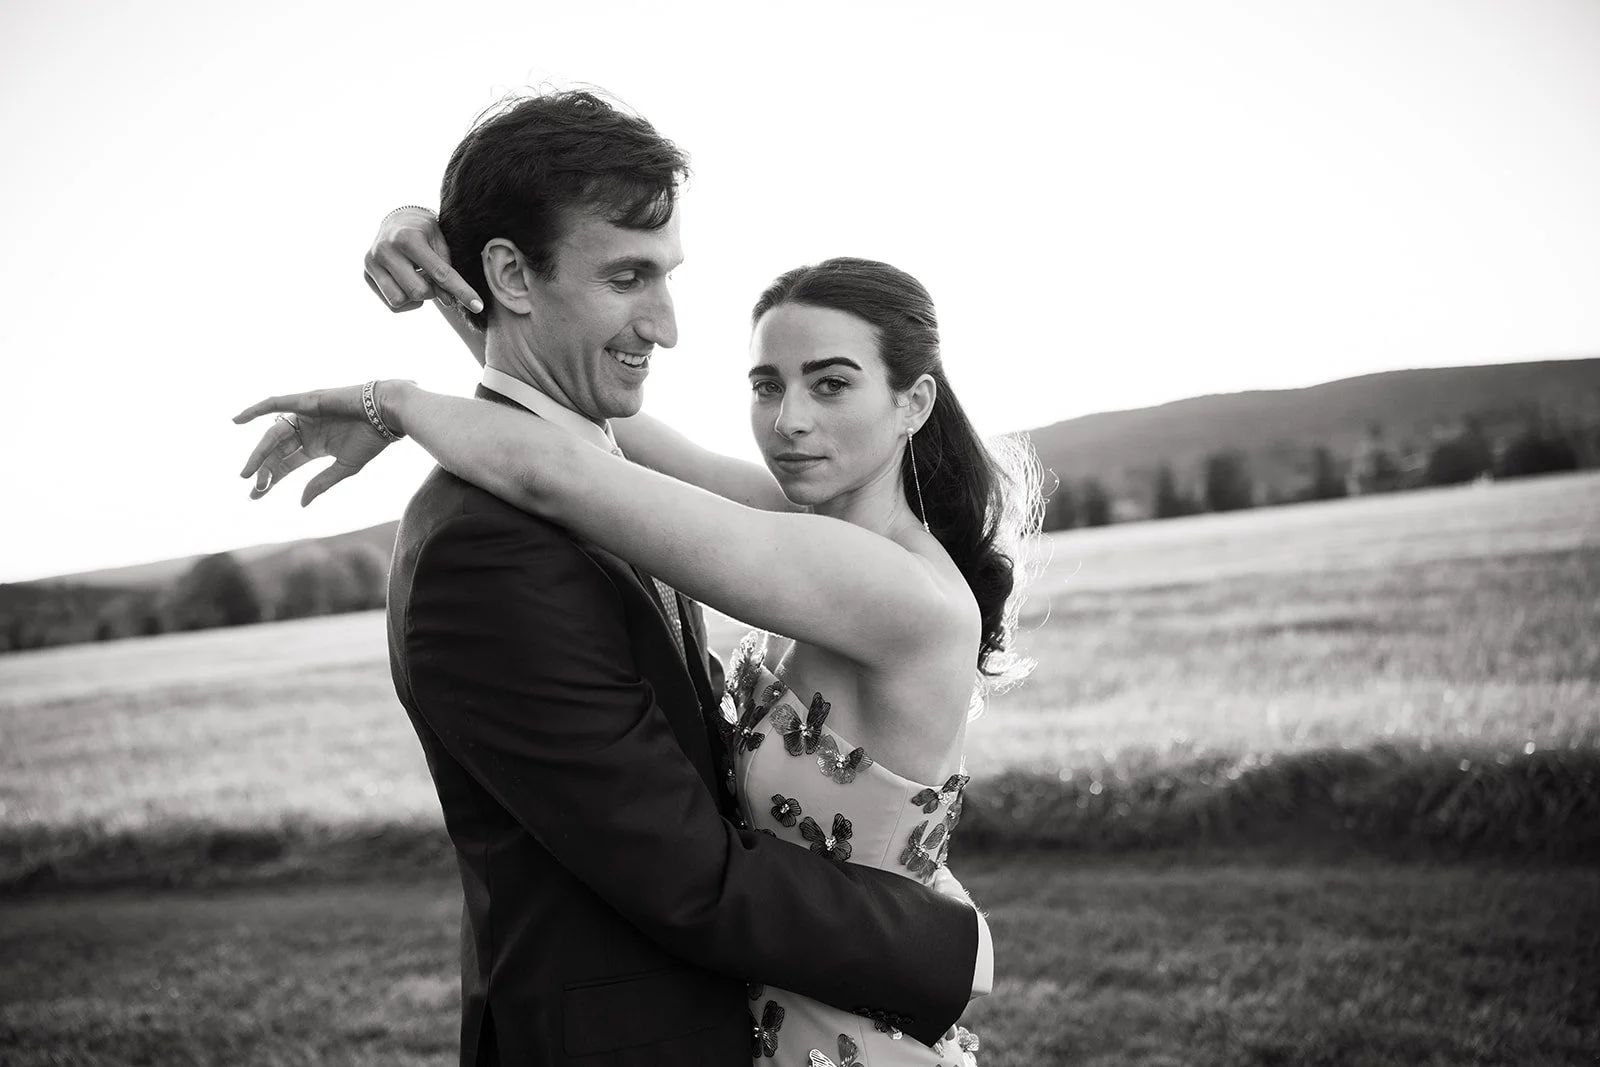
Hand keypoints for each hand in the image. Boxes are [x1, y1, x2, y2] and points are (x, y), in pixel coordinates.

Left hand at [233, 384, 403, 505]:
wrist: (387, 415)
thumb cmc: (372, 439)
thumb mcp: (345, 467)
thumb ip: (322, 483)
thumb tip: (301, 503)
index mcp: (315, 446)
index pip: (285, 465)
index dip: (270, 480)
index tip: (255, 496)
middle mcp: (305, 431)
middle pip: (276, 452)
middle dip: (263, 470)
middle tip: (252, 487)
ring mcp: (304, 415)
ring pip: (273, 434)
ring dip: (259, 452)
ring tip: (247, 472)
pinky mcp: (305, 401)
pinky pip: (275, 404)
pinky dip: (256, 409)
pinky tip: (238, 419)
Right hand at [363, 206, 482, 313]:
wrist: (395, 221)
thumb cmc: (423, 232)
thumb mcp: (440, 241)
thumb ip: (446, 270)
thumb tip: (448, 301)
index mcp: (408, 238)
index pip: (440, 273)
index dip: (461, 291)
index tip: (478, 306)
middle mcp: (385, 250)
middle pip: (418, 291)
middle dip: (433, 292)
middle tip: (434, 280)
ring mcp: (371, 262)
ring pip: (400, 300)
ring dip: (417, 298)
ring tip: (419, 280)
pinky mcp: (366, 274)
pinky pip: (392, 304)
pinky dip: (406, 301)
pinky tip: (408, 285)